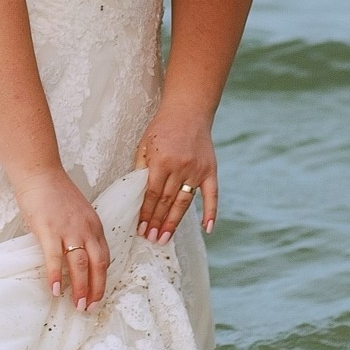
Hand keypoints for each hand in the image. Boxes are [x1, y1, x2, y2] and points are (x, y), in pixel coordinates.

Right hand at [12, 169, 108, 310]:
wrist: (40, 173)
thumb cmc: (55, 192)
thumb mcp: (78, 212)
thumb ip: (81, 232)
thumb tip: (77, 254)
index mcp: (94, 225)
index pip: (104, 256)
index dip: (102, 278)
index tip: (98, 294)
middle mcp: (86, 229)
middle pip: (98, 264)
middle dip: (96, 289)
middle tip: (90, 307)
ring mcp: (68, 230)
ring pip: (79, 264)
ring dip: (80, 287)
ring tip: (77, 305)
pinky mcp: (49, 230)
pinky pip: (55, 258)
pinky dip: (56, 275)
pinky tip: (54, 290)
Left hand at [134, 102, 218, 242]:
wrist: (188, 111)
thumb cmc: (162, 127)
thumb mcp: (145, 145)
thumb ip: (141, 168)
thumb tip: (138, 195)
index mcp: (161, 161)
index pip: (152, 195)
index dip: (146, 213)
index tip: (141, 229)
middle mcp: (180, 168)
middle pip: (167, 202)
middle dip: (157, 222)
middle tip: (151, 239)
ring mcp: (197, 170)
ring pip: (184, 203)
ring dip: (173, 222)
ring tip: (165, 238)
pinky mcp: (210, 170)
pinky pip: (212, 195)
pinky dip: (210, 213)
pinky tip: (208, 229)